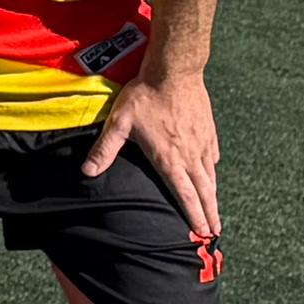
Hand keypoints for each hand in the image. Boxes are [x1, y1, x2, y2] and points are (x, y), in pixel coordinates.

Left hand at [82, 60, 219, 244]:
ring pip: (211, 176)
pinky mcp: (208, 129)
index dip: (193, 216)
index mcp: (169, 159)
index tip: (202, 233)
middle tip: (215, 232)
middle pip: (204, 192)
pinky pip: (213, 155)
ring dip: (214, 197)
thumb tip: (87, 172)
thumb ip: (105, 149)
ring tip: (216, 212)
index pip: (184, 195)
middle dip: (209, 214)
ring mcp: (202, 142)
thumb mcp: (119, 123)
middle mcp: (190, 155)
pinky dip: (213, 170)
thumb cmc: (145, 96)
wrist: (174, 70)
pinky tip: (212, 173)